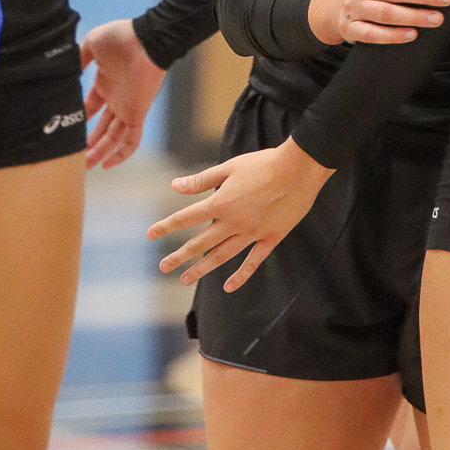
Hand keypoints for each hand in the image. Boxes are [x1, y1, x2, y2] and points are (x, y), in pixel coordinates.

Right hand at [81, 19, 166, 169]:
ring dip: (100, 152)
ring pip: (113, 137)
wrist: (147, 39)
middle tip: (76, 157)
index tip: (64, 130)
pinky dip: (122, 152)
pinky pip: (131, 139)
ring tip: (86, 165)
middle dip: (90, 143)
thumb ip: (79, 59)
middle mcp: (116, 99)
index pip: (90, 108)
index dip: (79, 119)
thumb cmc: (122, 38)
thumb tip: (67, 72)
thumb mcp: (92, 45)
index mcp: (105, 84)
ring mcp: (127, 108)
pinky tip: (108, 163)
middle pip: (102, 128)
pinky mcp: (137, 113)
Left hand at [148, 137, 332, 291]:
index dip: (167, 225)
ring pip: (222, 255)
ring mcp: (252, 233)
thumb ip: (202, 180)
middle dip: (180, 256)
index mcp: (221, 202)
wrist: (298, 169)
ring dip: (202, 269)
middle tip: (163, 266)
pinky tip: (228, 287)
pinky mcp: (270, 238)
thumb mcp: (229, 167)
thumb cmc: (263, 163)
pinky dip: (240, 275)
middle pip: (200, 243)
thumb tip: (175, 185)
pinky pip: (253, 261)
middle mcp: (233, 222)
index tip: (150, 233)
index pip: (186, 217)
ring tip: (186, 279)